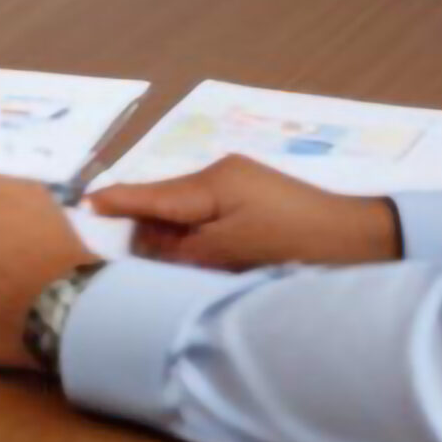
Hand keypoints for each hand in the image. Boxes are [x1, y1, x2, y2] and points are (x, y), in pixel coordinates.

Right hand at [87, 155, 401, 270]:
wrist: (357, 240)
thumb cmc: (292, 243)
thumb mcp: (230, 251)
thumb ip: (184, 248)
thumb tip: (150, 245)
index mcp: (212, 181)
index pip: (152, 193)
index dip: (118, 200)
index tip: (84, 203)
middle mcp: (221, 175)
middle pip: (166, 204)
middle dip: (148, 229)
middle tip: (129, 258)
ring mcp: (238, 186)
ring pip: (187, 214)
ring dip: (176, 239)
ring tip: (173, 266)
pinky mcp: (253, 202)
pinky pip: (208, 218)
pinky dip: (197, 238)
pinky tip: (201, 260)